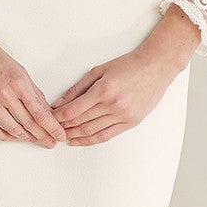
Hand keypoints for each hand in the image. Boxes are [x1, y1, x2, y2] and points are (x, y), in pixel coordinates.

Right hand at [0, 0, 66, 147]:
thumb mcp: (18, 69)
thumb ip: (31, 90)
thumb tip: (44, 108)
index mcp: (19, 83)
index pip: (41, 113)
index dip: (52, 128)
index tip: (59, 135)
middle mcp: (5, 94)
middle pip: (29, 123)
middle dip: (42, 136)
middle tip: (50, 142)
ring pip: (12, 129)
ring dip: (25, 137)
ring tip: (33, 139)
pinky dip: (4, 136)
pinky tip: (11, 136)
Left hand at [50, 9, 199, 145]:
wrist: (155, 67)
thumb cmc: (129, 65)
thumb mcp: (99, 71)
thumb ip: (78, 88)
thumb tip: (60, 102)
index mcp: (103, 90)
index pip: (74, 110)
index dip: (59, 116)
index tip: (50, 118)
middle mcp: (113, 105)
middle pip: (81, 121)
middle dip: (64, 126)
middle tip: (53, 128)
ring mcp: (123, 116)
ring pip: (92, 131)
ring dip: (75, 135)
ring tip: (64, 136)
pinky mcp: (130, 122)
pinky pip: (106, 136)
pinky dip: (91, 140)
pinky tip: (80, 140)